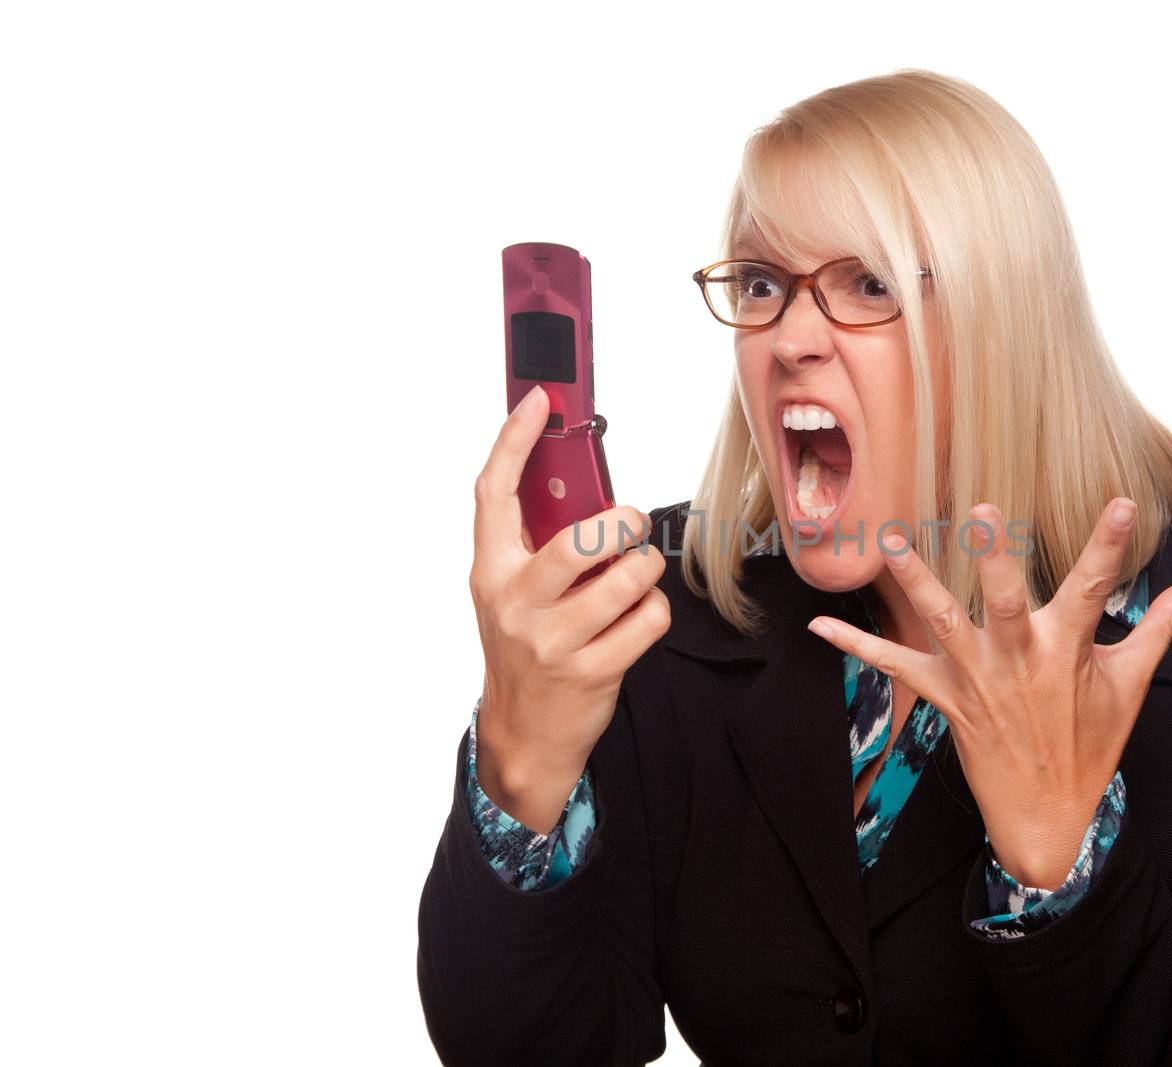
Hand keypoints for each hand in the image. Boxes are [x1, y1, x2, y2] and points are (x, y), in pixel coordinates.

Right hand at [469, 384, 670, 831]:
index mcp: (490, 572)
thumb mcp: (513, 594)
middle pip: (581, 538)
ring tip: (635, 577)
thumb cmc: (526, 649)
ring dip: (646, 569)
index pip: (493, 494)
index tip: (539, 400)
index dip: (515, 441)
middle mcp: (515, 603)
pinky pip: (648, 618)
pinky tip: (637, 618)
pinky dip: (654, 611)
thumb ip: (537, 546)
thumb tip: (587, 491)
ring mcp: (552, 640)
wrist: (524, 734)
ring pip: (628, 577)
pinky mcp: (592, 670)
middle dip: (622, 523)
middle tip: (629, 527)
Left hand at [805, 498, 1171, 887]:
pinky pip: (894, 668)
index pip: (1097, 587)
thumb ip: (1161, 625)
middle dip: (995, 557)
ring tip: (888, 540)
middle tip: (984, 509)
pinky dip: (856, 645)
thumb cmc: (1090, 744)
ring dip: (914, 580)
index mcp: (1068, 650)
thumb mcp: (1129, 684)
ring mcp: (978, 680)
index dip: (1111, 545)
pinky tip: (819, 624)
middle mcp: (1020, 660)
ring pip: (941, 622)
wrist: (1048, 816)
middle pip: (1006, 601)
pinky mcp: (946, 699)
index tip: (1124, 502)